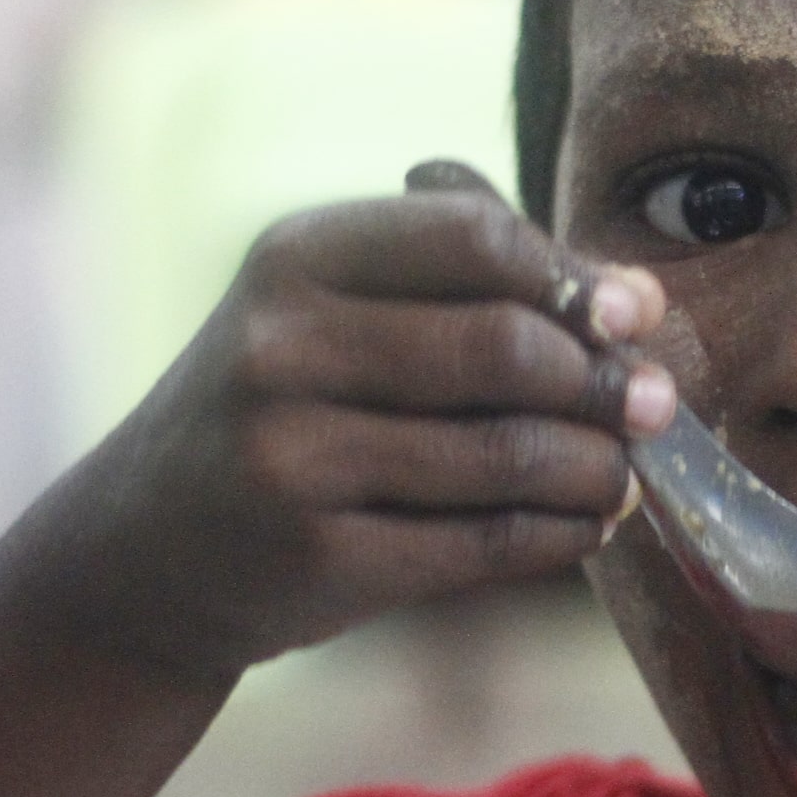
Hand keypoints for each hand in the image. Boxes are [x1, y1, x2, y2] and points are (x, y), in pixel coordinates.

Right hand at [14, 160, 673, 677]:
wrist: (143, 551)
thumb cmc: (281, 410)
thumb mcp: (332, 314)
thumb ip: (471, 290)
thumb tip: (640, 301)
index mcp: (294, 257)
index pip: (474, 238)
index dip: (574, 276)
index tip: (634, 313)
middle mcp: (281, 347)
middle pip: (504, 347)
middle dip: (603, 380)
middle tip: (652, 405)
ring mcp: (293, 456)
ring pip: (507, 453)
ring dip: (597, 467)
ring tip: (623, 472)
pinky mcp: (319, 558)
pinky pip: (484, 543)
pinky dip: (559, 533)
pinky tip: (584, 524)